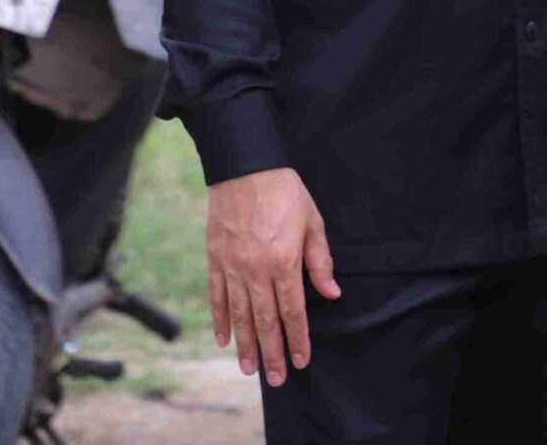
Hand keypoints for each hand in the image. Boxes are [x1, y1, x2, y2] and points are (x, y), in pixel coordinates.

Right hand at [204, 167, 340, 386]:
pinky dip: (220, 320)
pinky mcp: (215, 258)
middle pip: (265, 321)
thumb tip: (331, 292)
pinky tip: (224, 339)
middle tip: (277, 379)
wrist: (245, 166)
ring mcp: (232, 266)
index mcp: (284, 261)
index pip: (292, 311)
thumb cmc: (284, 191)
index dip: (298, 338)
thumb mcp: (312, 222)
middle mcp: (256, 270)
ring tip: (249, 370)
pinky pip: (217, 296)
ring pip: (240, 315)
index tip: (301, 360)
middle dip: (272, 353)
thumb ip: (319, 260)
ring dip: (245, 345)